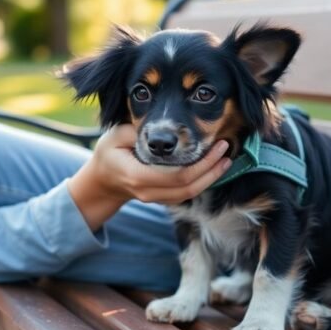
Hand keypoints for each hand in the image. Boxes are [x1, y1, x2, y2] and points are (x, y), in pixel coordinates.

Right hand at [68, 124, 230, 229]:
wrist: (103, 179)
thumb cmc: (109, 153)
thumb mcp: (117, 135)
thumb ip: (140, 131)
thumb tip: (167, 131)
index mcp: (138, 176)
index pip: (178, 175)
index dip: (202, 163)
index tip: (217, 144)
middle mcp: (149, 192)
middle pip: (190, 187)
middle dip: (212, 169)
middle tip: (226, 149)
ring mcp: (156, 198)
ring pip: (190, 193)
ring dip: (211, 176)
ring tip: (225, 158)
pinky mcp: (163, 198)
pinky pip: (186, 193)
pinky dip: (202, 181)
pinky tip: (212, 166)